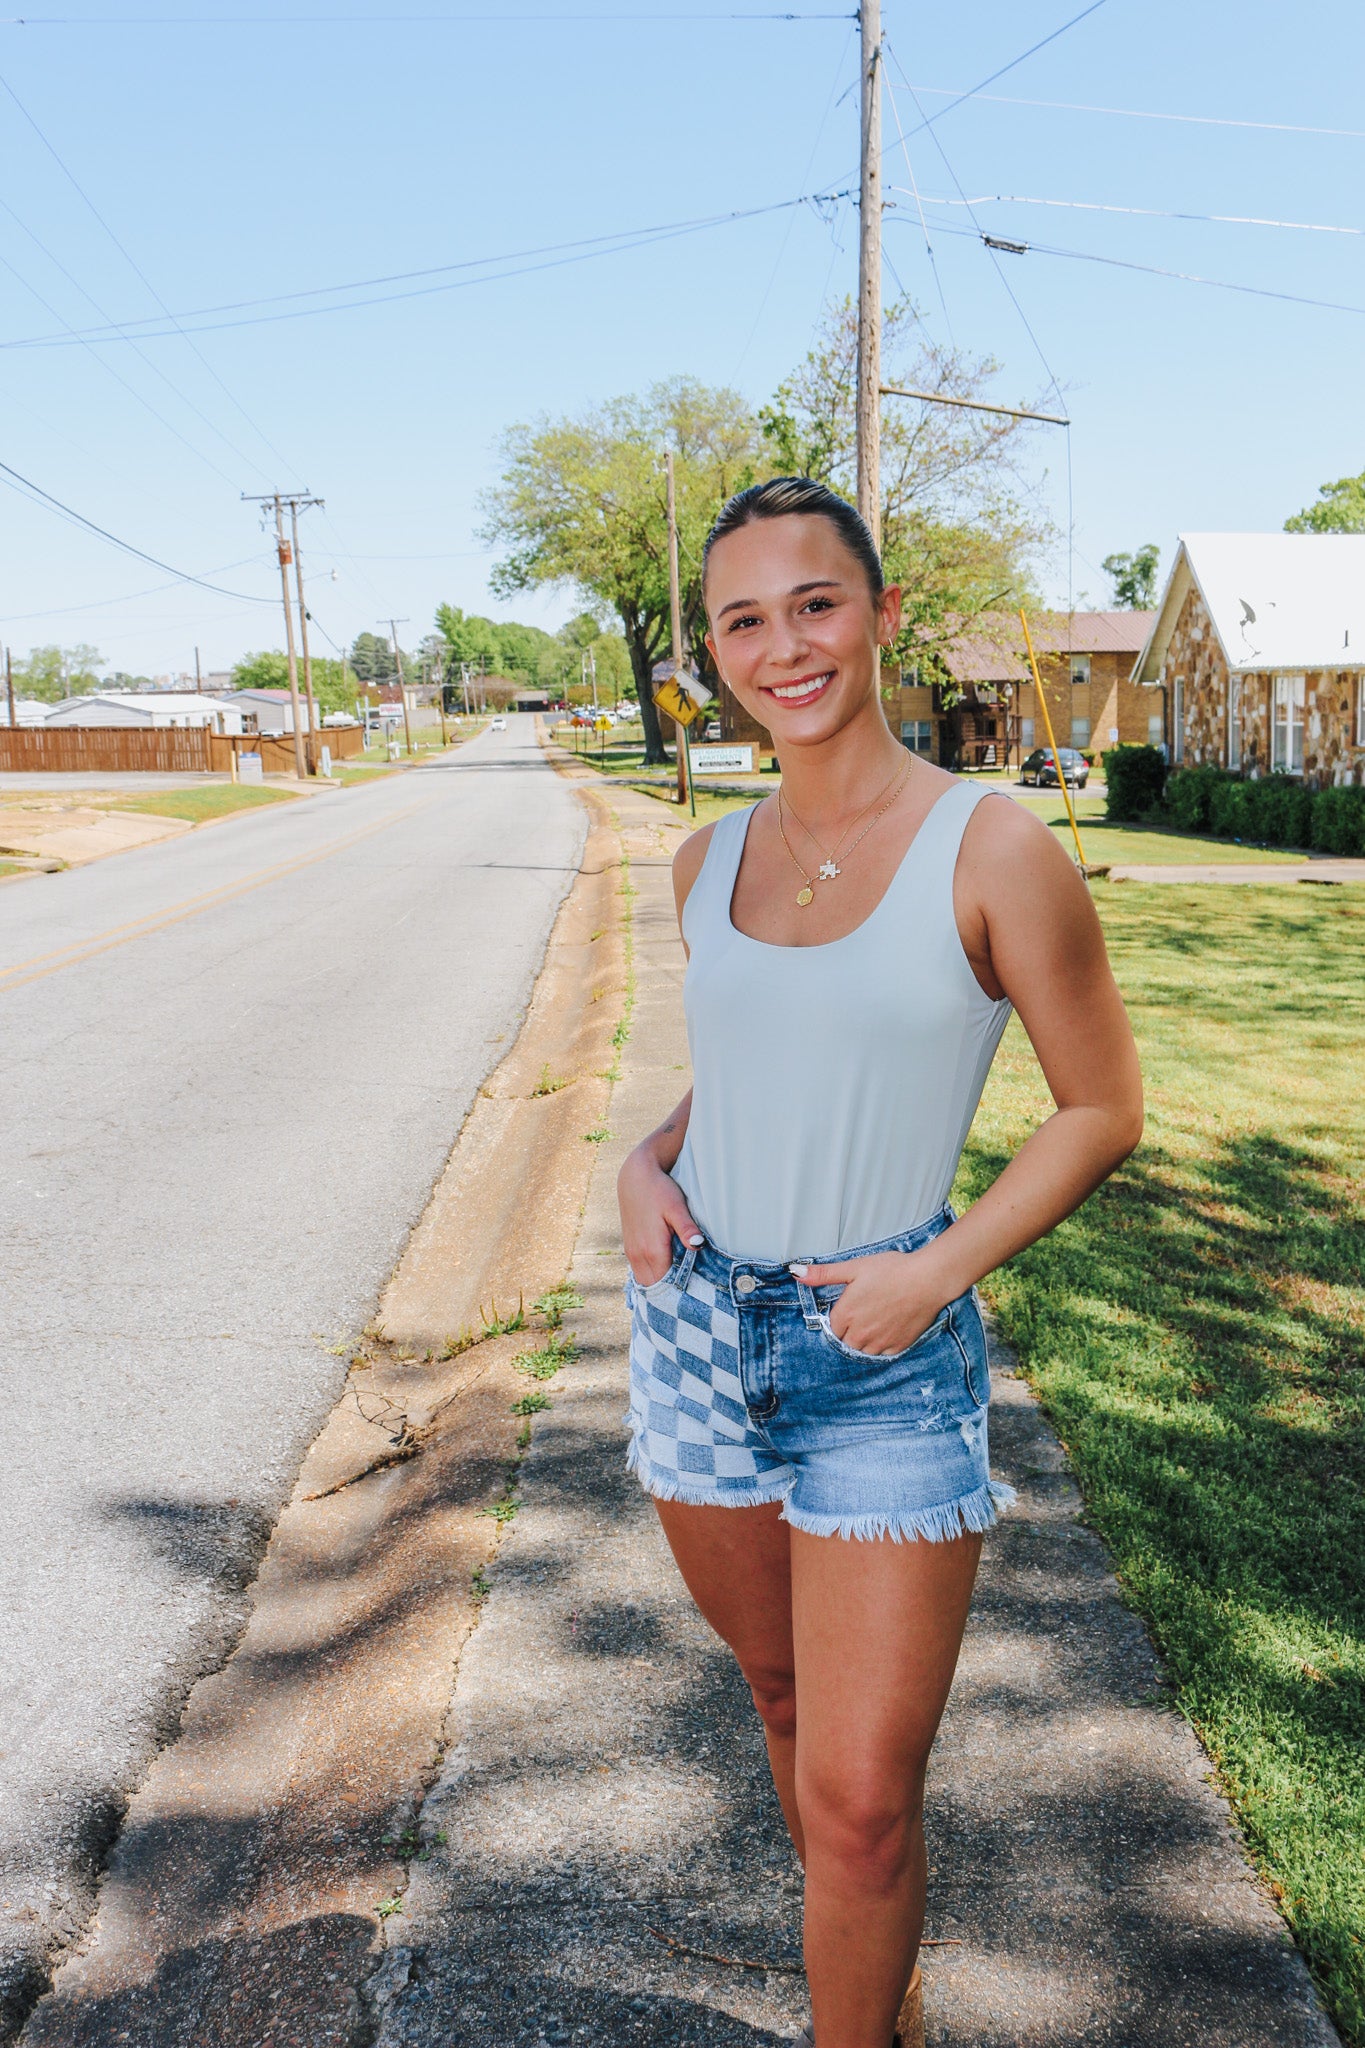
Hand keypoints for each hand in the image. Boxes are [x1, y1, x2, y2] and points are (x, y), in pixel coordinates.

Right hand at [618, 1144, 702, 1286]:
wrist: (635, 1177)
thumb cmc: (659, 1190)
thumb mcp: (676, 1207)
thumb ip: (686, 1228)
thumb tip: (698, 1246)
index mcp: (651, 1250)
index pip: (666, 1285)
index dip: (680, 1294)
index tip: (696, 1298)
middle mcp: (638, 1255)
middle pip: (654, 1288)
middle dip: (670, 1295)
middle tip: (692, 1298)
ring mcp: (631, 1252)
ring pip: (645, 1282)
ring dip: (660, 1287)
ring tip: (680, 1290)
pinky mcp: (629, 1248)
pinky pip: (640, 1272)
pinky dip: (652, 1277)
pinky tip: (667, 1275)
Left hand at [791, 1247, 950, 1355]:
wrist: (928, 1279)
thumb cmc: (892, 1270)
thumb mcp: (854, 1267)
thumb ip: (823, 1274)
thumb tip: (795, 1273)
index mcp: (845, 1315)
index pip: (832, 1326)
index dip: (841, 1315)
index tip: (853, 1304)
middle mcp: (860, 1334)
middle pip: (845, 1340)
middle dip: (851, 1328)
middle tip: (867, 1309)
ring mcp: (879, 1343)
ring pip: (862, 1349)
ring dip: (865, 1339)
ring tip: (878, 1317)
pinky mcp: (897, 1347)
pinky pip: (882, 1354)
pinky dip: (882, 1344)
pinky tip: (890, 1326)